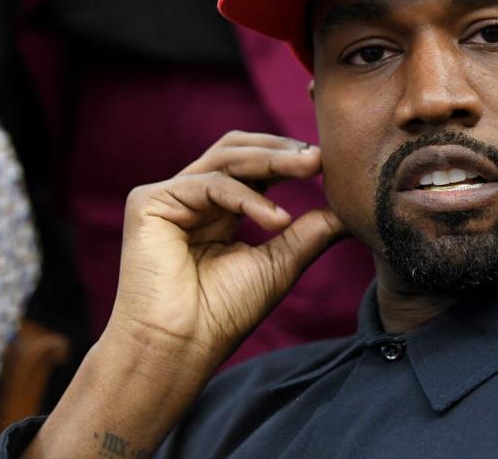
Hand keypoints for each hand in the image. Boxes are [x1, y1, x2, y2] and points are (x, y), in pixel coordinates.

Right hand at [106, 131, 345, 372]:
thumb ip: (310, 233)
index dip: (289, 158)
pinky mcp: (148, 202)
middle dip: (282, 149)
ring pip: (226, 158)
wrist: (181, 347)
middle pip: (238, 150)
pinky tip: (277, 220)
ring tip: (311, 167)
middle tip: (320, 156)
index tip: (329, 162)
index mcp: (218, 209)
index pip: (255, 166)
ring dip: (273, 159)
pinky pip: (210, 184)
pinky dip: (248, 197)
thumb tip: (349, 212)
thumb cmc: (224, 313)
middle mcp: (192, 198)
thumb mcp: (280, 264)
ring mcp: (168, 197)